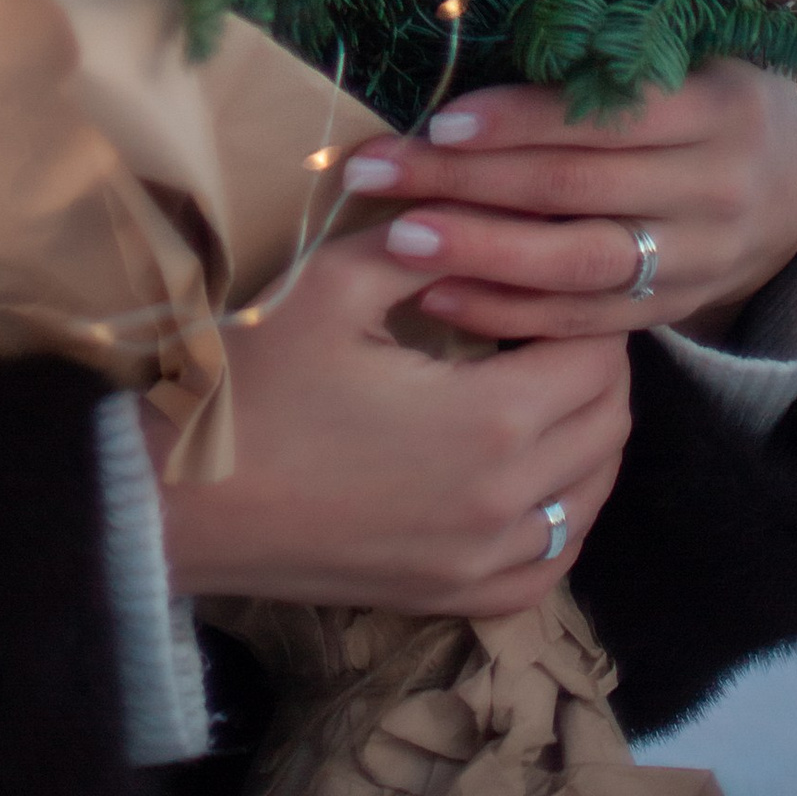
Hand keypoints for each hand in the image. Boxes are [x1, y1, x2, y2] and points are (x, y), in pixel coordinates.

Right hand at [145, 229, 631, 614]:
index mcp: (490, 419)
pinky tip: (531, 475)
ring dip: (586, 434)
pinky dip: (563, 513)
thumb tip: (480, 200)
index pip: (596, 353)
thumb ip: (425, 239)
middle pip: (609, 423)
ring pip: (591, 495)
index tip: (543, 273)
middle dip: (593, 361)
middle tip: (543, 318)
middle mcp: (509, 502)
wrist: (186, 498)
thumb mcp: (334, 283)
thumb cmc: (257, 381)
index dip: (580, 303)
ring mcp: (485, 562)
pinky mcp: (457, 597)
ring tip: (537, 383)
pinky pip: (554, 561)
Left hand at [334, 0, 796, 343]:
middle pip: (577, 191)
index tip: (443, 118)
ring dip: (480, 255)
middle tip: (377, 171)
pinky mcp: (666, 311)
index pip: (616, 118)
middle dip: (469, 183)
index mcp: (723, 114)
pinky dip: (509, 315)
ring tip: (395, 239)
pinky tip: (435, 297)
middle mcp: (711, 194)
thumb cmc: (739, 98)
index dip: (528, 120)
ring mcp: (690, 262)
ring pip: (576, 266)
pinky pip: (583, 322)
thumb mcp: (754, 33)